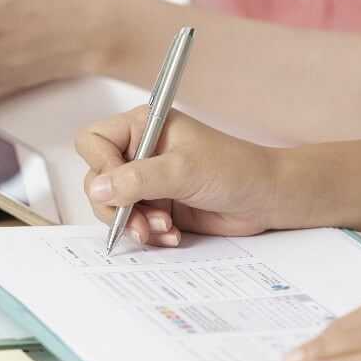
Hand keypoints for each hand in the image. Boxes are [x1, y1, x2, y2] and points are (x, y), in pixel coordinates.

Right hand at [76, 107, 282, 245]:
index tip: (117, 189)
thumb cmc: (235, 170)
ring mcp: (148, 181)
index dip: (100, 168)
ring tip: (164, 228)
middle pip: (98, 179)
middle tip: (141, 221)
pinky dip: (148, 233)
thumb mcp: (184, 170)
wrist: (266, 198)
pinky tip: (172, 234)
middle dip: (117, 206)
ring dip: (134, 223)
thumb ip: (138, 179)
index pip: (94, 142)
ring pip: (112, 206)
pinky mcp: (157, 205)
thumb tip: (99, 188)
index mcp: (143, 127)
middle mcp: (141, 152)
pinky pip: (133, 223)